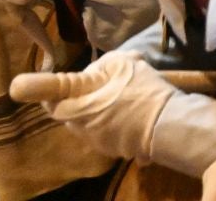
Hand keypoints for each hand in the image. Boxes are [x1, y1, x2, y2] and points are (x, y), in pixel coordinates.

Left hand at [42, 50, 173, 161]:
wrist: (166, 125)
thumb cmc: (140, 93)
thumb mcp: (122, 64)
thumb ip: (102, 65)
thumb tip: (95, 72)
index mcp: (76, 109)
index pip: (51, 101)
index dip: (49, 90)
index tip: (57, 83)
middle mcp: (81, 130)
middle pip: (73, 112)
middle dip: (83, 99)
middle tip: (104, 85)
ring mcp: (99, 143)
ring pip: (92, 122)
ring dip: (102, 110)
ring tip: (126, 97)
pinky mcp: (116, 151)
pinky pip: (110, 132)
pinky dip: (118, 122)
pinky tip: (138, 112)